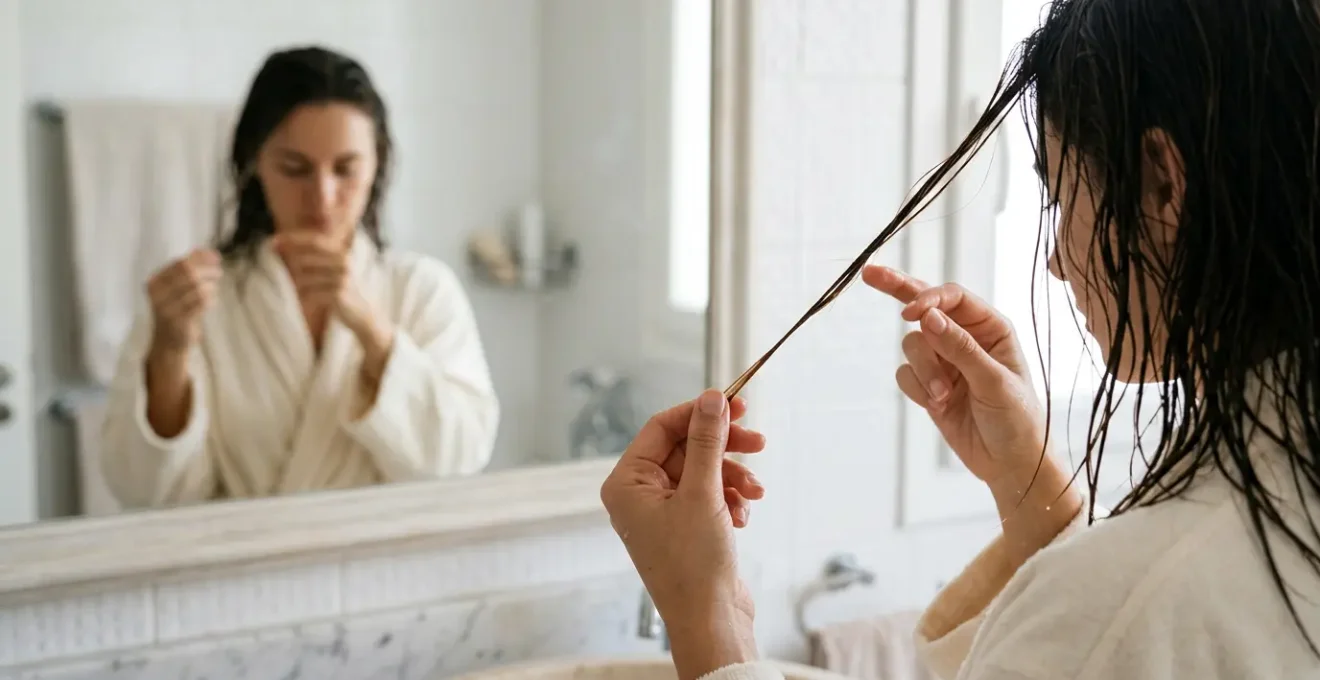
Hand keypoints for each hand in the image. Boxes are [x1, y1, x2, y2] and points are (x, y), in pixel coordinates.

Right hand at [146, 248, 221, 353]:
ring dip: (211, 286)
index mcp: (154, 283)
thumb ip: (189, 270)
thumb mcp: (177, 289)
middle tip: (219, 272)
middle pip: (189, 273)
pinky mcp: (179, 321)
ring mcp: (167, 308)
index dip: (200, 258)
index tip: (215, 256)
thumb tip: (209, 252)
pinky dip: (211, 299)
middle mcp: (157, 294)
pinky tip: (211, 300)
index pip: (179, 263)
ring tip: (213, 288)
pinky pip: (202, 303)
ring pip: (198, 288)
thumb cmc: (176, 311)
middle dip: (208, 270)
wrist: (168, 343)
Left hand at [272, 233, 387, 347]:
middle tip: (280, 261)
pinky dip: (305, 297)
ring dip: (298, 284)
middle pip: (307, 258)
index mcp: (340, 253)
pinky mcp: (338, 294)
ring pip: (305, 278)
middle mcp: (343, 263)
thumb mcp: (328, 268)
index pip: (315, 241)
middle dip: (290, 259)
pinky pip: (310, 293)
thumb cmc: (338, 288)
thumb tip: (281, 245)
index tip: (273, 241)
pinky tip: (306, 301)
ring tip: (301, 289)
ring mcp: (341, 279)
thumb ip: (309, 257)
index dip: (294, 239)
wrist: (360, 313)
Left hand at [601, 390, 764, 679]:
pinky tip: (743, 516)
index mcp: (626, 483)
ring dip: (733, 477)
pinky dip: (730, 499)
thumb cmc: (693, 565)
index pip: (661, 427)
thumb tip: (711, 398)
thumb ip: (706, 441)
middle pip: (686, 447)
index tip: (735, 404)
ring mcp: (662, 512)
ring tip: (755, 492)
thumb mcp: (702, 493)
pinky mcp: (685, 527)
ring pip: (703, 471)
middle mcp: (639, 495)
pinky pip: (710, 495)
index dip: (698, 412)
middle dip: (723, 447)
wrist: (710, 620)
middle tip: (758, 440)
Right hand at [863, 265, 1080, 559]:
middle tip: (869, 273)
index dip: (928, 300)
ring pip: (913, 346)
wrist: (1010, 464)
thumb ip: (960, 348)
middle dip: (898, 290)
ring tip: (944, 397)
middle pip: (923, 305)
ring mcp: (945, 361)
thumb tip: (927, 316)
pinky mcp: (930, 384)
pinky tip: (938, 405)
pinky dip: (918, 389)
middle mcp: (965, 338)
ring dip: (924, 372)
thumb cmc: (1018, 420)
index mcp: (991, 328)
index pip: (952, 298)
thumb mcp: (994, 381)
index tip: (910, 314)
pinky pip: (906, 374)